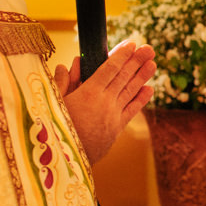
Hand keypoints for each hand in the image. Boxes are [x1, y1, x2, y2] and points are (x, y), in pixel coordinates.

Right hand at [55, 38, 155, 162]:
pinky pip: (131, 110)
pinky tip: (149, 88)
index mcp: (89, 93)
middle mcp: (105, 102)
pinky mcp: (116, 128)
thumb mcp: (53, 103)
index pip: (109, 68)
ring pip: (131, 91)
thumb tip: (67, 64)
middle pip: (124, 77)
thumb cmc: (54, 129)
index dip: (121, 55)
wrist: (65, 161)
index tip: (131, 44)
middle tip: (149, 48)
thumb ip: (61, 82)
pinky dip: (140, 98)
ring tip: (153, 63)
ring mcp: (113, 115)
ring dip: (142, 76)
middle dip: (137, 61)